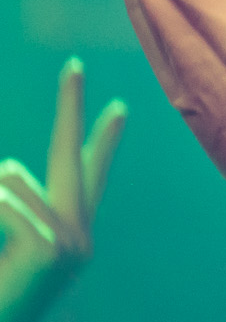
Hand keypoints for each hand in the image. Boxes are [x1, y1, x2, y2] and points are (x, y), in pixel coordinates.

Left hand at [0, 59, 126, 321]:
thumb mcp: (3, 243)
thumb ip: (14, 208)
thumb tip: (10, 169)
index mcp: (68, 235)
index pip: (90, 175)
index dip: (103, 137)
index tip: (118, 106)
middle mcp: (78, 237)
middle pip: (74, 156)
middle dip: (72, 107)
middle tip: (73, 66)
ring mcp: (71, 244)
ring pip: (12, 181)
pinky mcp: (53, 250)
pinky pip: (6, 205)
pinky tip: (1, 255)